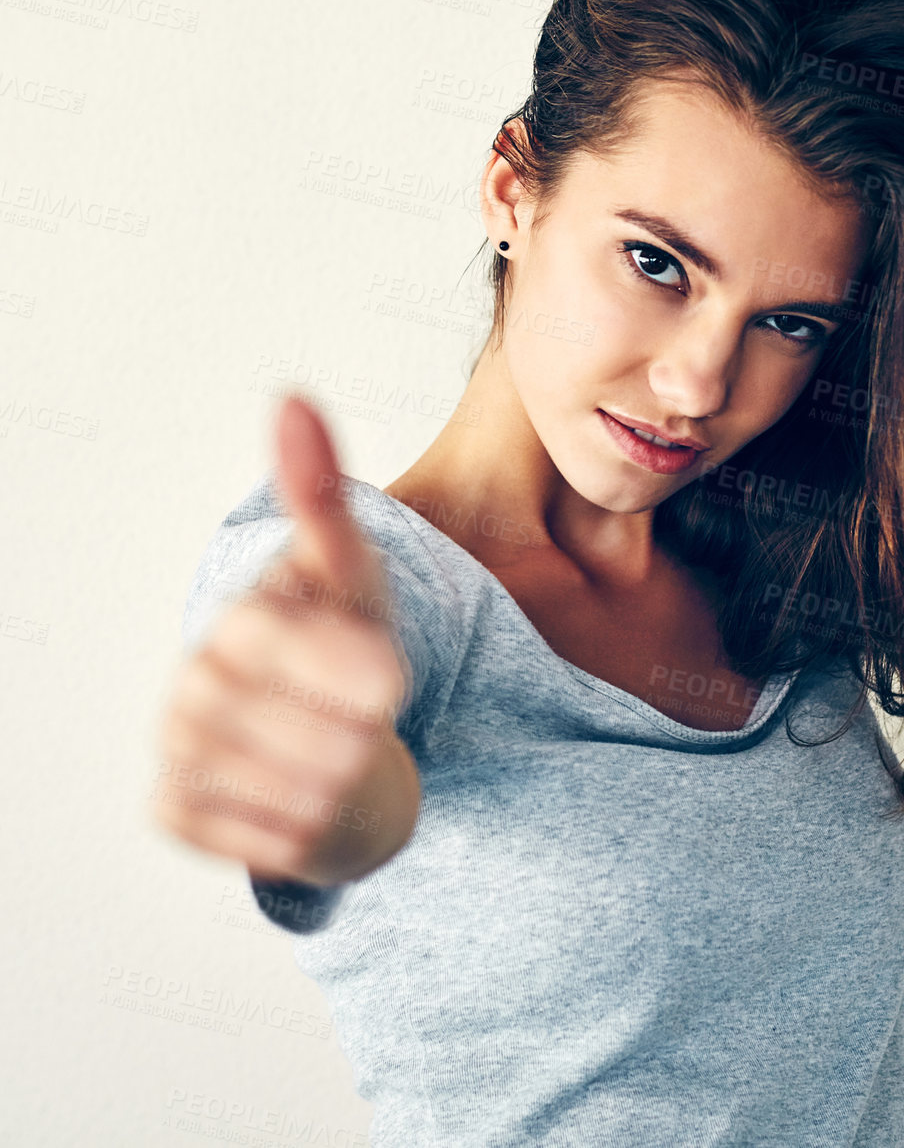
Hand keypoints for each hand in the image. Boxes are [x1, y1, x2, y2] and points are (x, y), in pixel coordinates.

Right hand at [152, 393, 421, 887]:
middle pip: (302, 731)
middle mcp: (191, 685)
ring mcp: (176, 752)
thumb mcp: (354, 577)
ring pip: (298, 794)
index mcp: (238, 621)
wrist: (331, 742)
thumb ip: (323, 499)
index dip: (343, 664)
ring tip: (341, 752)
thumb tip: (291, 399)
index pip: (277, 640)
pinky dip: (314, 826)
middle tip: (367, 718)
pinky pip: (277, 841)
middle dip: (360, 730)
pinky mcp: (175, 814)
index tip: (392, 681)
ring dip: (345, 780)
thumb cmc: (346, 648)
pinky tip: (308, 794)